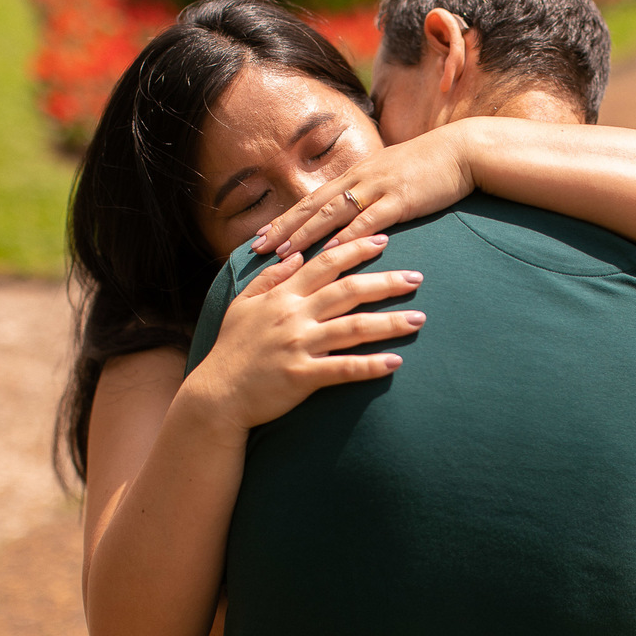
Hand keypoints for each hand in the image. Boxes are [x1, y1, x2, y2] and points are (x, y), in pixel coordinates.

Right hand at [184, 235, 424, 437]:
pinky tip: (396, 362)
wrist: (216, 396)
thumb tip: (296, 255)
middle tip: (417, 277)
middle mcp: (293, 316)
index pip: (326, 263)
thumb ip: (270, 278)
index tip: (384, 240)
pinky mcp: (301, 376)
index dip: (356, 249)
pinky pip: (343, 369)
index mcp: (283, 296)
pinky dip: (371, 366)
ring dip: (389, 323)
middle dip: (386, 281)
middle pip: (348, 291)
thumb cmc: (232, 350)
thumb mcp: (244, 305)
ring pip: (353, 328)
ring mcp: (298, 346)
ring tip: (419, 320)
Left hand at [251, 124, 475, 257]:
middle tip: (257, 248)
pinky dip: (346, 235)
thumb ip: (373, 193)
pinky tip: (330, 250)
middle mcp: (360, 178)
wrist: (462, 151)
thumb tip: (356, 216)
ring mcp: (378, 187)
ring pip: (332, 213)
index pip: (312, 199)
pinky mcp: (400, 199)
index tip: (261, 236)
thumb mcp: (394, 176)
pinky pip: (368, 219)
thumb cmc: (431, 168)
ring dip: (305, 234)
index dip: (285, 218)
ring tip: (283, 254)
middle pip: (312, 205)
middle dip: (283, 228)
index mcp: (356, 174)